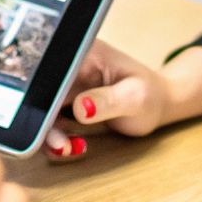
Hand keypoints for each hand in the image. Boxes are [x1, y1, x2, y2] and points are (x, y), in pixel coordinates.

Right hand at [44, 42, 201, 160]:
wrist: (160, 103)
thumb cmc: (151, 95)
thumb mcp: (136, 98)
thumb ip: (109, 102)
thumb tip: (81, 109)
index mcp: (85, 53)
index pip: (53, 72)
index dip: (43, 97)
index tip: (47, 122)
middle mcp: (71, 65)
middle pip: (42, 92)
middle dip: (44, 121)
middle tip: (60, 146)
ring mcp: (68, 83)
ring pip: (42, 108)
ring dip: (50, 133)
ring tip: (68, 149)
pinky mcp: (67, 100)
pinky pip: (51, 119)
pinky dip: (57, 137)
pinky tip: (76, 146)